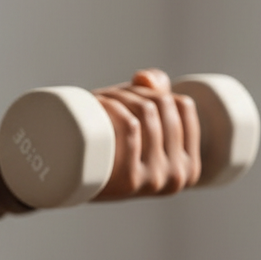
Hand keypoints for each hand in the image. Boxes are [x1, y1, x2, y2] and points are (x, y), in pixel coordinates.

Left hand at [92, 69, 201, 200]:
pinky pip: (131, 126)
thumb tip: (146, 79)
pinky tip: (97, 106)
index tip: (130, 96)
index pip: (184, 106)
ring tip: (99, 102)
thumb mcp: (138, 122)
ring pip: (146, 111)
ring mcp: (155, 180)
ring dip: (119, 95)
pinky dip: (112, 107)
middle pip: (163, 105)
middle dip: (134, 91)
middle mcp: (178, 176)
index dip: (156, 90)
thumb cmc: (107, 148)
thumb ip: (156, 92)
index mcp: (190, 167)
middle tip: (108, 98)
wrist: (70, 181)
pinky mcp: (130, 179)